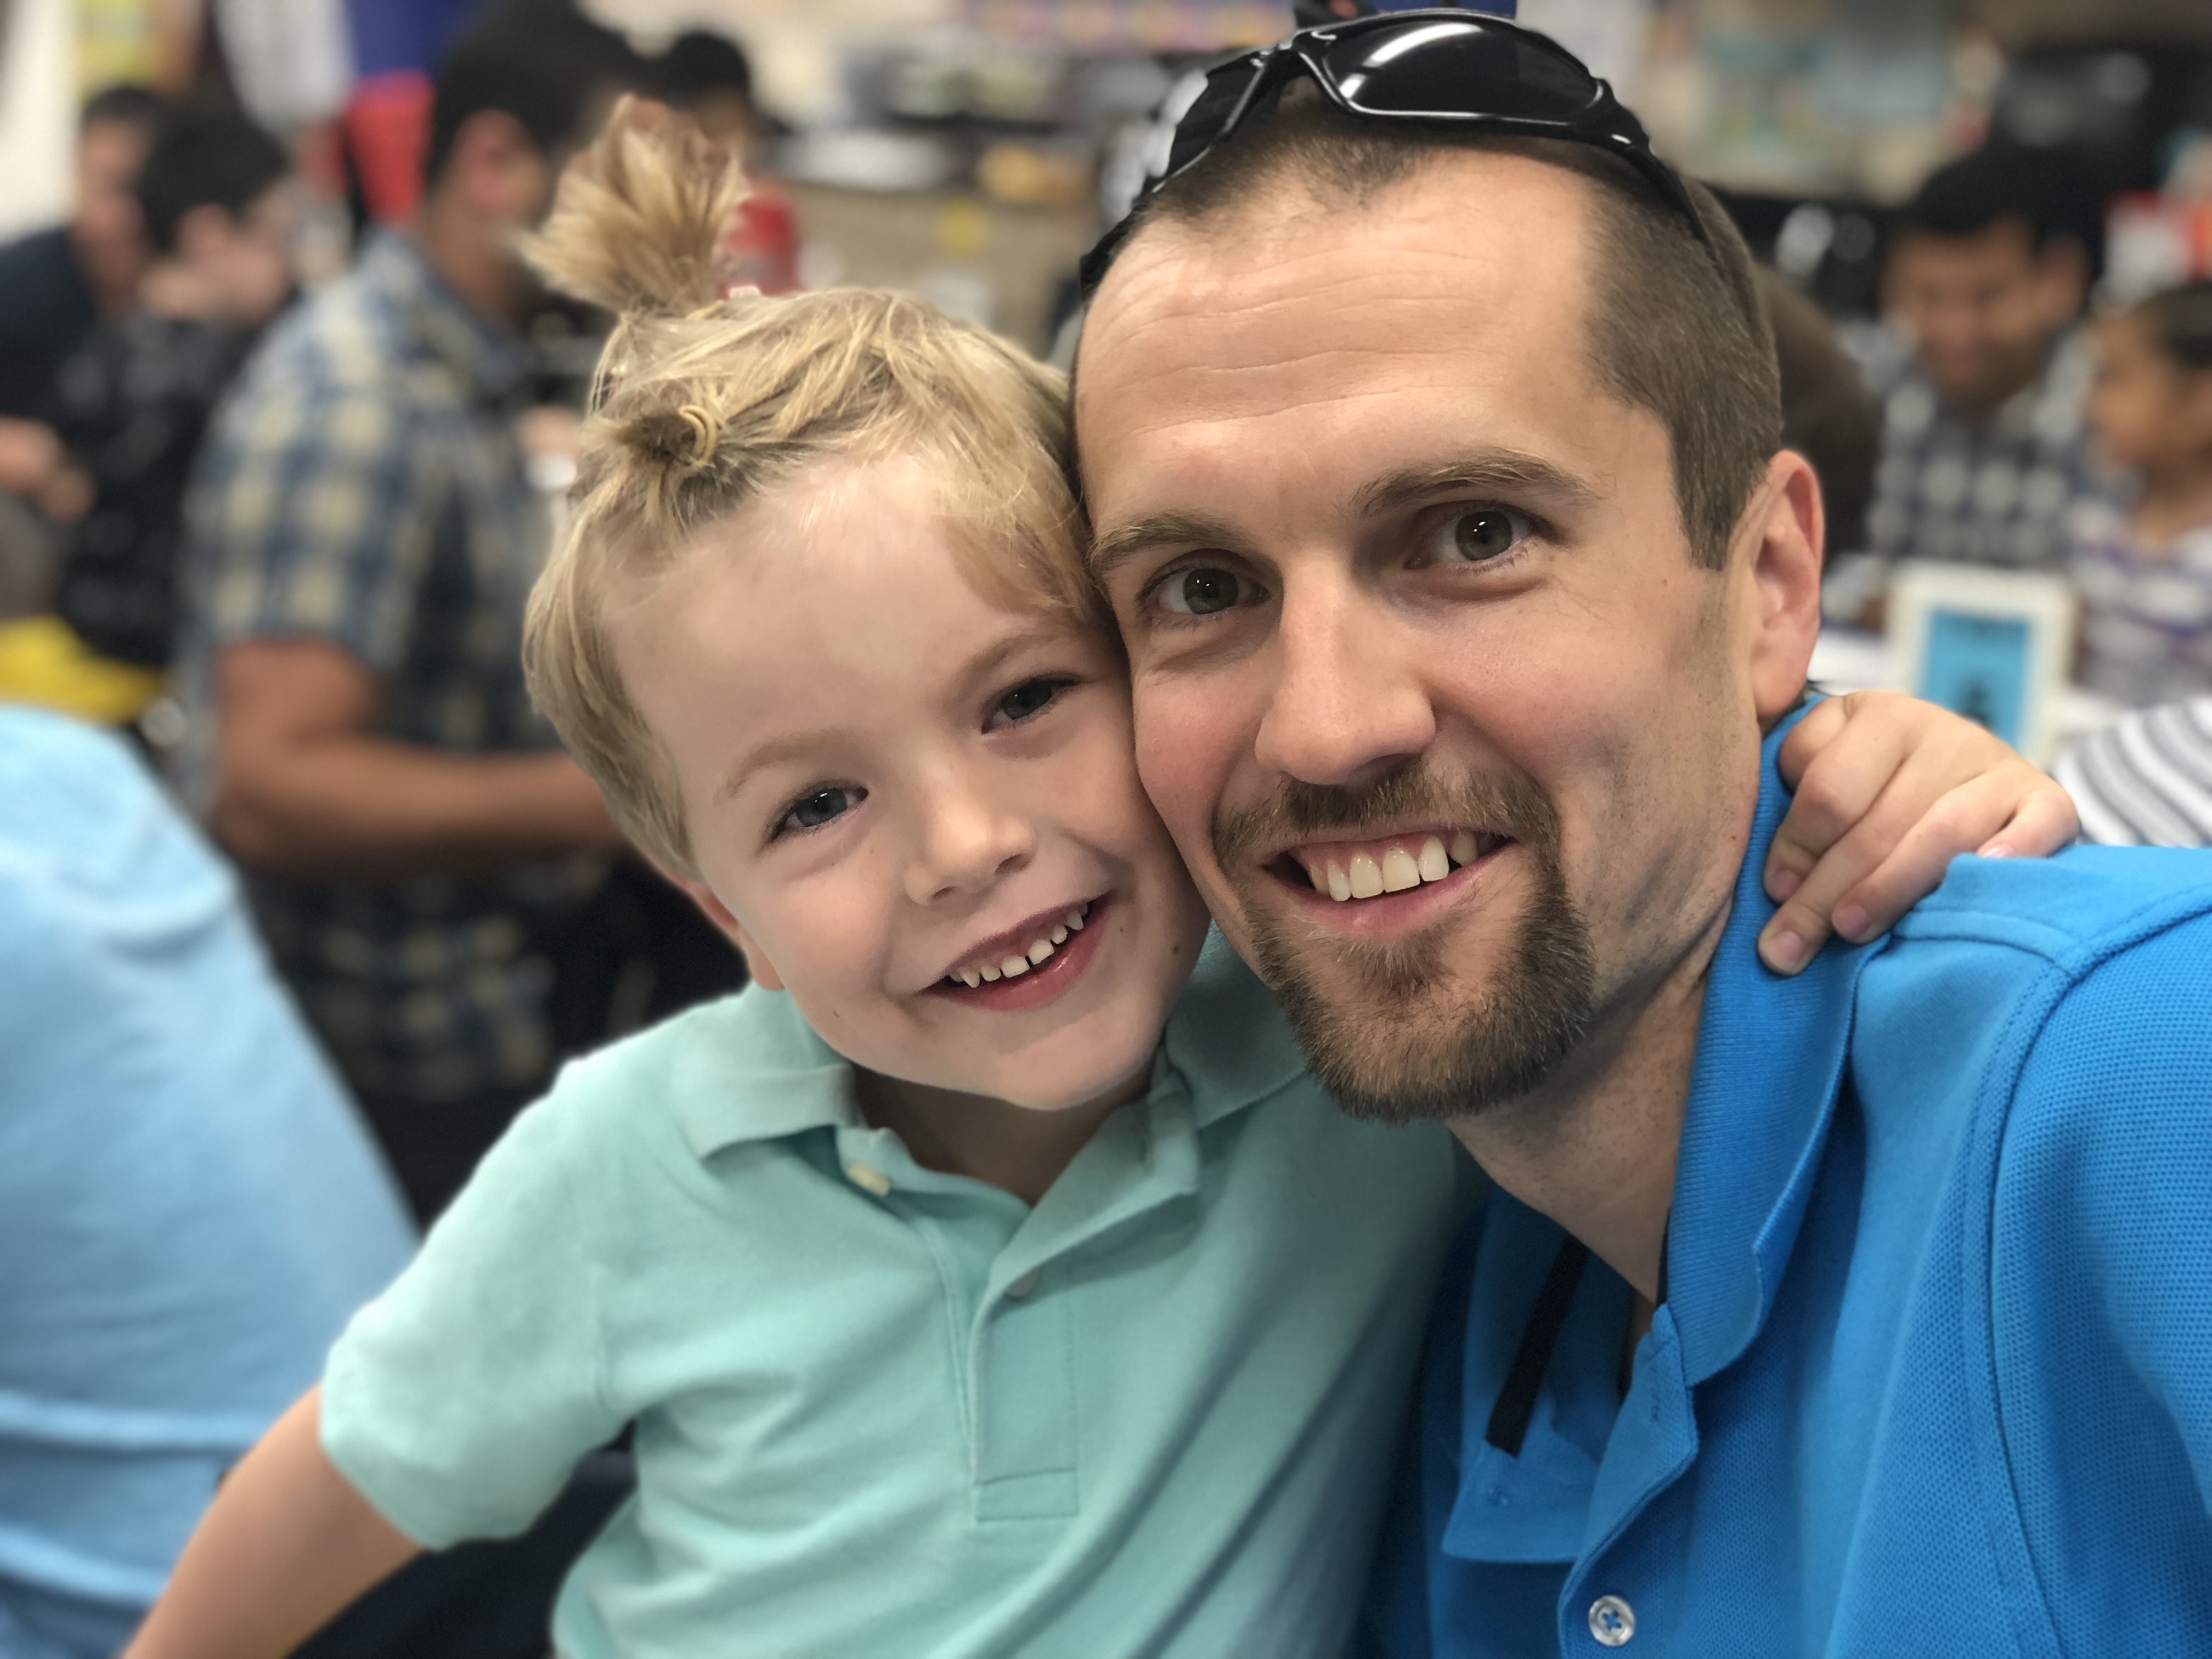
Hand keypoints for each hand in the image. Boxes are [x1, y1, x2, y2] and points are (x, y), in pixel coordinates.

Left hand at [1758, 690, 2077, 974]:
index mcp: (1876, 716)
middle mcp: (1942, 730)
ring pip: (1942, 831)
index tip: (1773, 892)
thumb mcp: (1820, 774)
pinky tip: (1973, 883)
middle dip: (1825, 891)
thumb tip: (1770, 874)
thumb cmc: (1871, 797)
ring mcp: (1999, 764)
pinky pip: (2037, 825)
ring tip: (1849, 932)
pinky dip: (2009, 853)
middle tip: (1791, 945)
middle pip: (1876, 822)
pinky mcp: (2048, 800)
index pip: (1827, 789)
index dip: (1794, 846)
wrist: (1968, 788)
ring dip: (1890, 888)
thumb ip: (1786, 794)